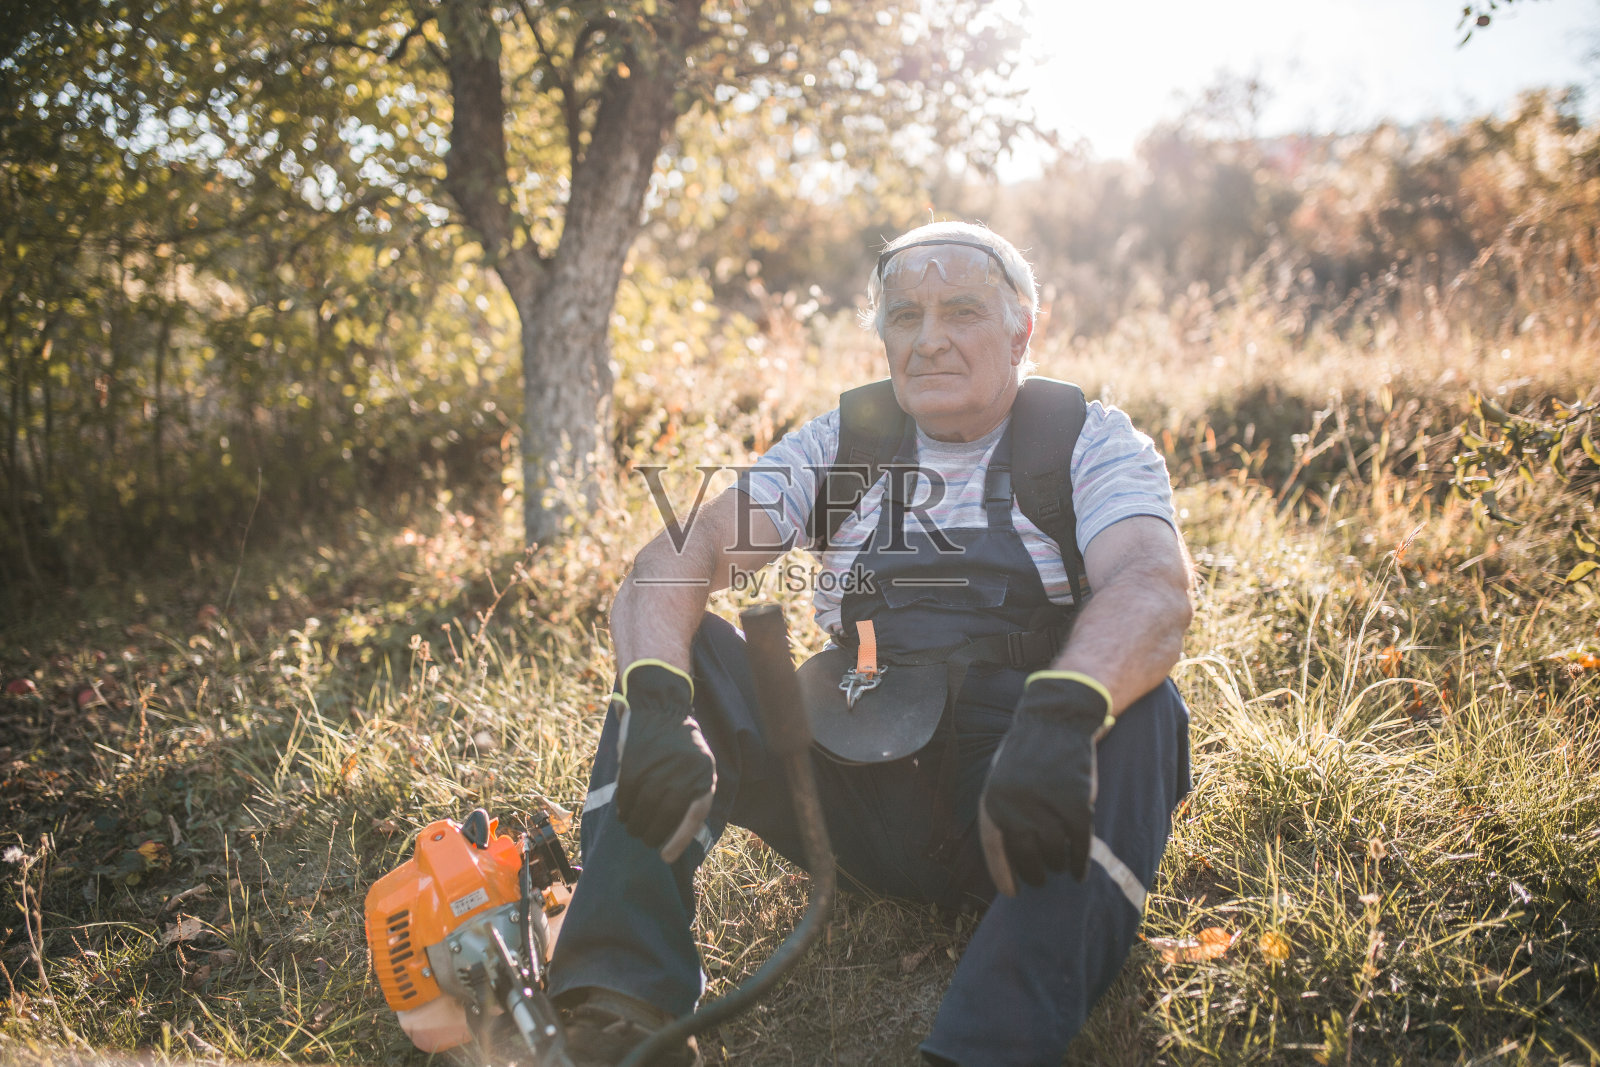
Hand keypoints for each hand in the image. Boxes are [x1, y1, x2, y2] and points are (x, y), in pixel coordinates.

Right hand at [613, 660, 715, 862]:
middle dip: (653, 834)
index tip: (665, 856)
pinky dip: (623, 809)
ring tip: (633, 830)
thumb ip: (692, 792)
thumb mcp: (699, 764)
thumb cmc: (681, 741)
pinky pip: (627, 795)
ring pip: (643, 808)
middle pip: (666, 815)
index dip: (679, 840)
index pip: (693, 816)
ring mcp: (658, 767)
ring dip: (635, 825)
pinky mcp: (635, 762)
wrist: (660, 706)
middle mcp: (683, 772)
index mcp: (704, 773)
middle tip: (646, 841)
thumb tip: (678, 832)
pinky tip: (623, 814)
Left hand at [978, 672, 1112, 894]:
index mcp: (993, 799)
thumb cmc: (1028, 754)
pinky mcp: (1076, 803)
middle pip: (1025, 855)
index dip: (1003, 874)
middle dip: (1034, 873)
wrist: (1056, 720)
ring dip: (1057, 865)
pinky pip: (1079, 844)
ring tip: (1059, 866)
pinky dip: (1080, 862)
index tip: (1012, 893)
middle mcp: (1016, 805)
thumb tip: (1011, 856)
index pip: (994, 848)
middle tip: (1041, 881)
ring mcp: (1047, 804)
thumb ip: (1004, 812)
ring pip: (1053, 852)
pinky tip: (1079, 872)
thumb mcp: (1002, 779)